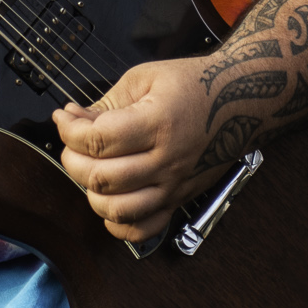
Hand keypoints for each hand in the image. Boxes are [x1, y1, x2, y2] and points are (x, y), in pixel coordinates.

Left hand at [53, 58, 216, 242]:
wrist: (243, 99)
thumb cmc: (195, 85)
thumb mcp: (146, 77)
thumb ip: (107, 102)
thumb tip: (74, 118)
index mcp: (158, 123)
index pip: (97, 140)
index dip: (68, 130)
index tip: (64, 118)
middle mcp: (167, 160)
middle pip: (101, 178)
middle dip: (72, 159)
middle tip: (73, 143)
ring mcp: (174, 185)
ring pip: (117, 210)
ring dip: (90, 192)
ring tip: (90, 169)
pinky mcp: (179, 200)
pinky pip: (142, 230)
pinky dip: (117, 223)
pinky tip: (111, 200)